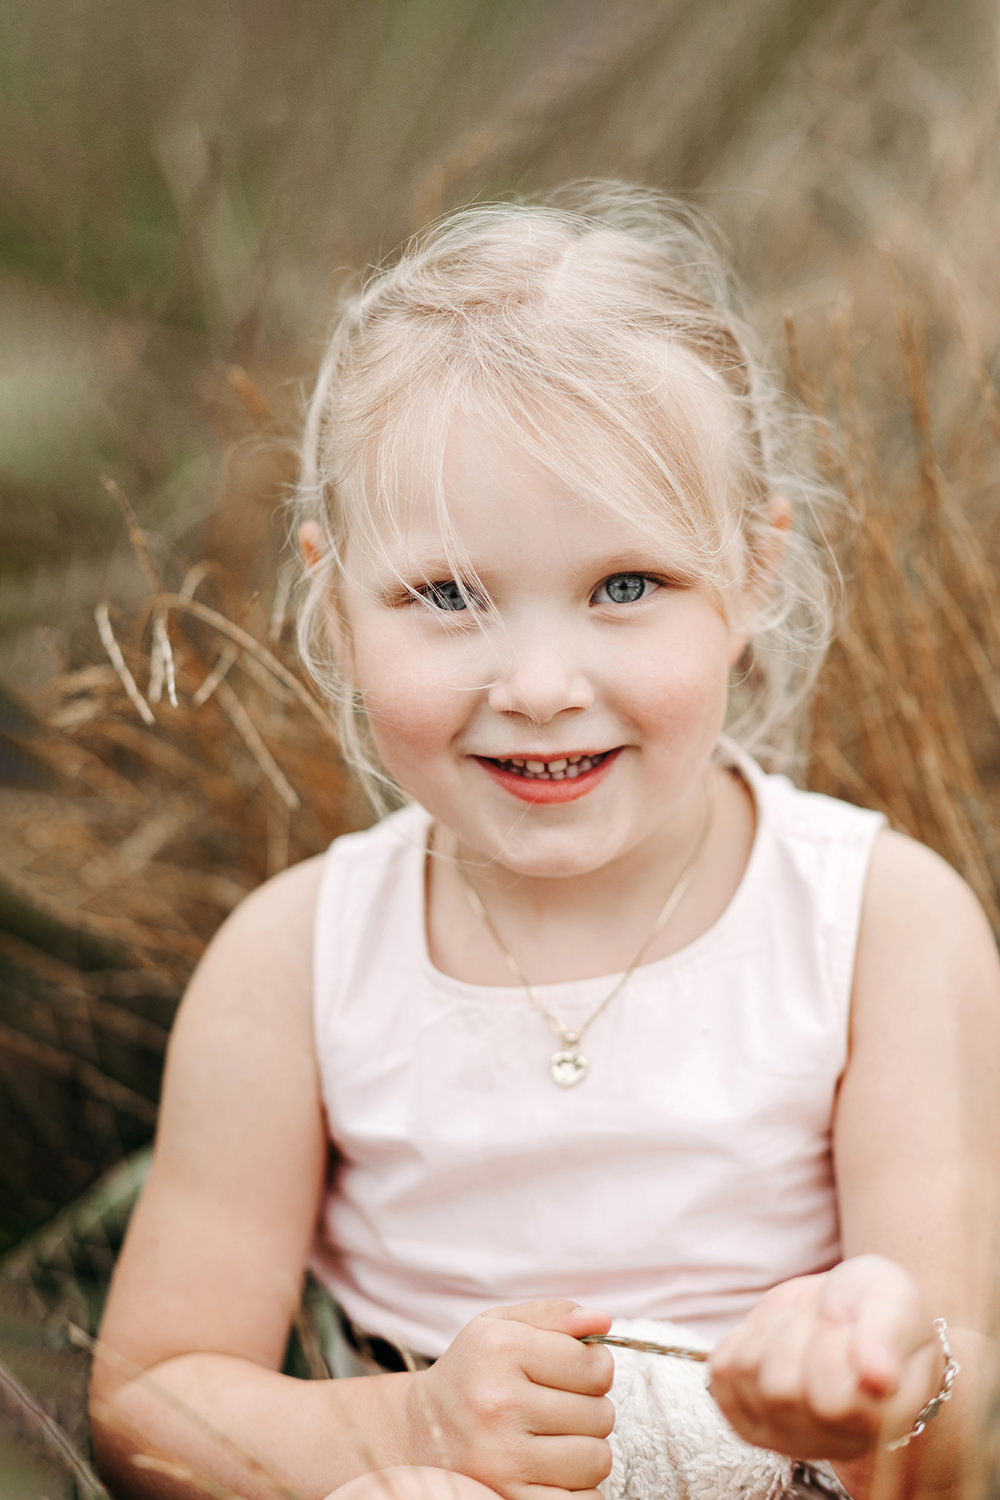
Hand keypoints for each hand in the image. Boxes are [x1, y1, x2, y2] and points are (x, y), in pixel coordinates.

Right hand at [406, 1300, 615, 1499]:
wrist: (418, 1432)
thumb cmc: (471, 1372)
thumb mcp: (500, 1326)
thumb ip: (553, 1315)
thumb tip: (602, 1322)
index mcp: (501, 1351)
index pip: (595, 1367)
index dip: (595, 1369)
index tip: (576, 1374)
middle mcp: (499, 1405)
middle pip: (600, 1416)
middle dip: (590, 1411)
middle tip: (559, 1409)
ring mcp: (501, 1459)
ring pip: (596, 1461)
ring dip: (586, 1451)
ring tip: (555, 1439)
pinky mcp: (507, 1499)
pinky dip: (578, 1489)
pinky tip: (552, 1470)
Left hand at [708, 1256, 943, 1459]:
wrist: (847, 1305)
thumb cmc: (875, 1306)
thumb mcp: (893, 1301)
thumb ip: (887, 1335)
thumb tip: (879, 1376)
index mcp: (879, 1424)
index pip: (831, 1402)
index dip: (831, 1348)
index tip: (848, 1327)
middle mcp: (832, 1442)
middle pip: (780, 1389)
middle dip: (797, 1332)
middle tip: (823, 1324)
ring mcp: (785, 1434)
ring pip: (747, 1375)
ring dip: (770, 1332)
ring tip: (801, 1329)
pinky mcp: (747, 1416)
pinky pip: (720, 1371)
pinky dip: (742, 1339)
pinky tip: (772, 1338)